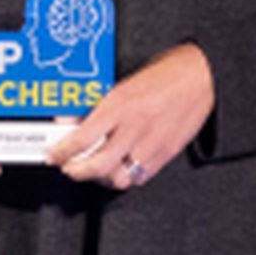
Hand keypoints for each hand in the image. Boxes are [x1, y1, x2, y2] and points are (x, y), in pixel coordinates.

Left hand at [49, 43, 213, 192]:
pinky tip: (120, 168)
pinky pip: (141, 177)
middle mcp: (135, 126)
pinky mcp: (167, 153)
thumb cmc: (164, 75)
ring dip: (101, 179)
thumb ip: (96, 105)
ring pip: (119, 178)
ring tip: (94, 170)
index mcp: (120, 104)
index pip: (82, 138)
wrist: (201, 76)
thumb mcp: (122, 84)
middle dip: (77, 172)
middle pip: (98, 165)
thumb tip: (71, 120)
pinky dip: (126, 177)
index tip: (54, 156)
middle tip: (69, 168)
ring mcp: (152, 143)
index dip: (62, 153)